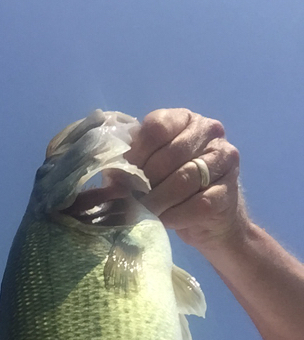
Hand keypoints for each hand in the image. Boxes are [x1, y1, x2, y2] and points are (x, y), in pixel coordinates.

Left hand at [124, 108, 249, 252]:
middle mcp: (209, 131)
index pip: (156, 127)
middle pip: (170, 154)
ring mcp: (224, 159)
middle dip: (146, 182)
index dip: (136, 153)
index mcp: (183, 119)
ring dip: (158, 200)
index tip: (122, 176)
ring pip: (184, 179)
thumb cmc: (169, 188)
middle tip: (132, 199)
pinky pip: (198, 204)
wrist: (208, 219)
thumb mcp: (146, 170)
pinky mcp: (229, 190)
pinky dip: (176, 215)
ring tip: (144, 211)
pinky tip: (165, 220)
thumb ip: (128, 166)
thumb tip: (110, 177)